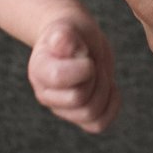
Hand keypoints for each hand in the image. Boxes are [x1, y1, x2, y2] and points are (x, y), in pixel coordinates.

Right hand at [28, 17, 118, 133]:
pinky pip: (98, 125)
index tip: (86, 54)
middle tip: (94, 62)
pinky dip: (112, 107)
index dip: (83, 67)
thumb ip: (63, 36)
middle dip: (95, 77)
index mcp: (39, 70)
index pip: (60, 78)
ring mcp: (63, 108)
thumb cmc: (70, 32)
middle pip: (79, 99)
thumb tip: (60, 42)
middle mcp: (47, 94)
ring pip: (90, 114)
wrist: (77, 41)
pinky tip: (112, 88)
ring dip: (105, 91)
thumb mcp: (66, 27)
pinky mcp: (79, 115)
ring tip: (101, 72)